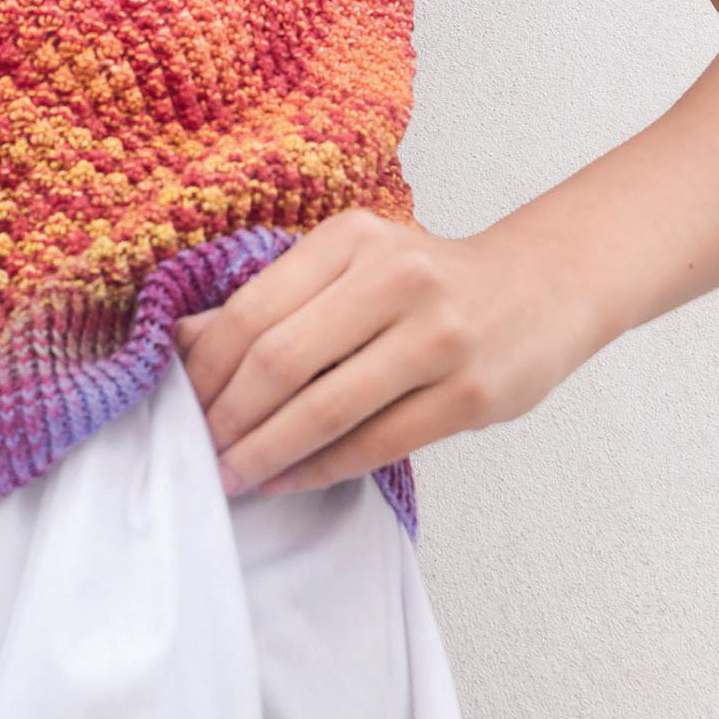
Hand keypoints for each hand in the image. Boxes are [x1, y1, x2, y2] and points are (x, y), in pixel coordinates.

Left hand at [170, 207, 605, 497]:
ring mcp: (437, 337)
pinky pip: (377, 442)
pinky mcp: (469, 394)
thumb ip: (273, 298)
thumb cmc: (428, 283)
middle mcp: (395, 278)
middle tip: (200, 451)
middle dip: (229, 416)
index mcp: (352, 238)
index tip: (179, 404)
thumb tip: (183, 339)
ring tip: (234, 476)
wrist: (539, 288)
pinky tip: (288, 480)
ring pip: (327, 407)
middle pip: (282, 359)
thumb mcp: (350, 267)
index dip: (207, 368)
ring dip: (267, 451)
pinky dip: (321, 469)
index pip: (255, 308)